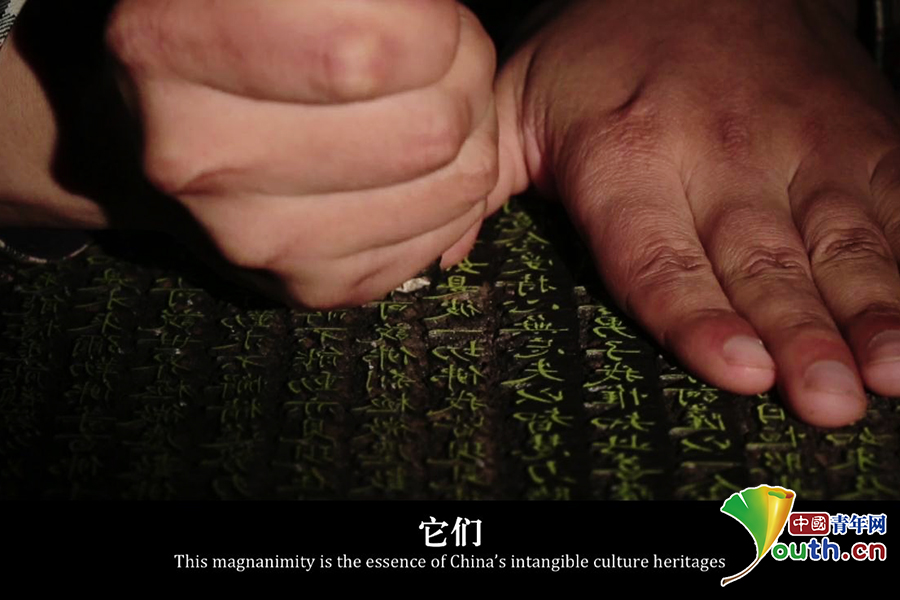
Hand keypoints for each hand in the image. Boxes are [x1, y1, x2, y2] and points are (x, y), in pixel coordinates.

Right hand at [105, 0, 504, 307]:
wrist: (162, 135)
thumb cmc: (236, 33)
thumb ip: (348, 1)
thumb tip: (441, 30)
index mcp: (169, 43)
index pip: (369, 52)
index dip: (436, 31)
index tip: (427, 18)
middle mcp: (198, 156)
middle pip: (429, 127)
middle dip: (466, 75)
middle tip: (442, 55)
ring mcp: (253, 236)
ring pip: (456, 183)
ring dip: (474, 132)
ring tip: (434, 100)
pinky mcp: (310, 283)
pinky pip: (447, 234)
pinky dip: (459, 189)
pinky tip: (421, 160)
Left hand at [495, 0, 899, 426]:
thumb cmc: (603, 53)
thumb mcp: (518, 101)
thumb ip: (484, 181)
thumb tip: (438, 256)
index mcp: (628, 157)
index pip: (658, 258)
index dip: (697, 317)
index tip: (737, 369)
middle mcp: (721, 155)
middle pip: (759, 262)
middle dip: (797, 334)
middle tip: (825, 397)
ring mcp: (800, 145)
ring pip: (839, 239)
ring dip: (867, 309)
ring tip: (887, 370)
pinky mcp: (859, 135)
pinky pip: (895, 203)